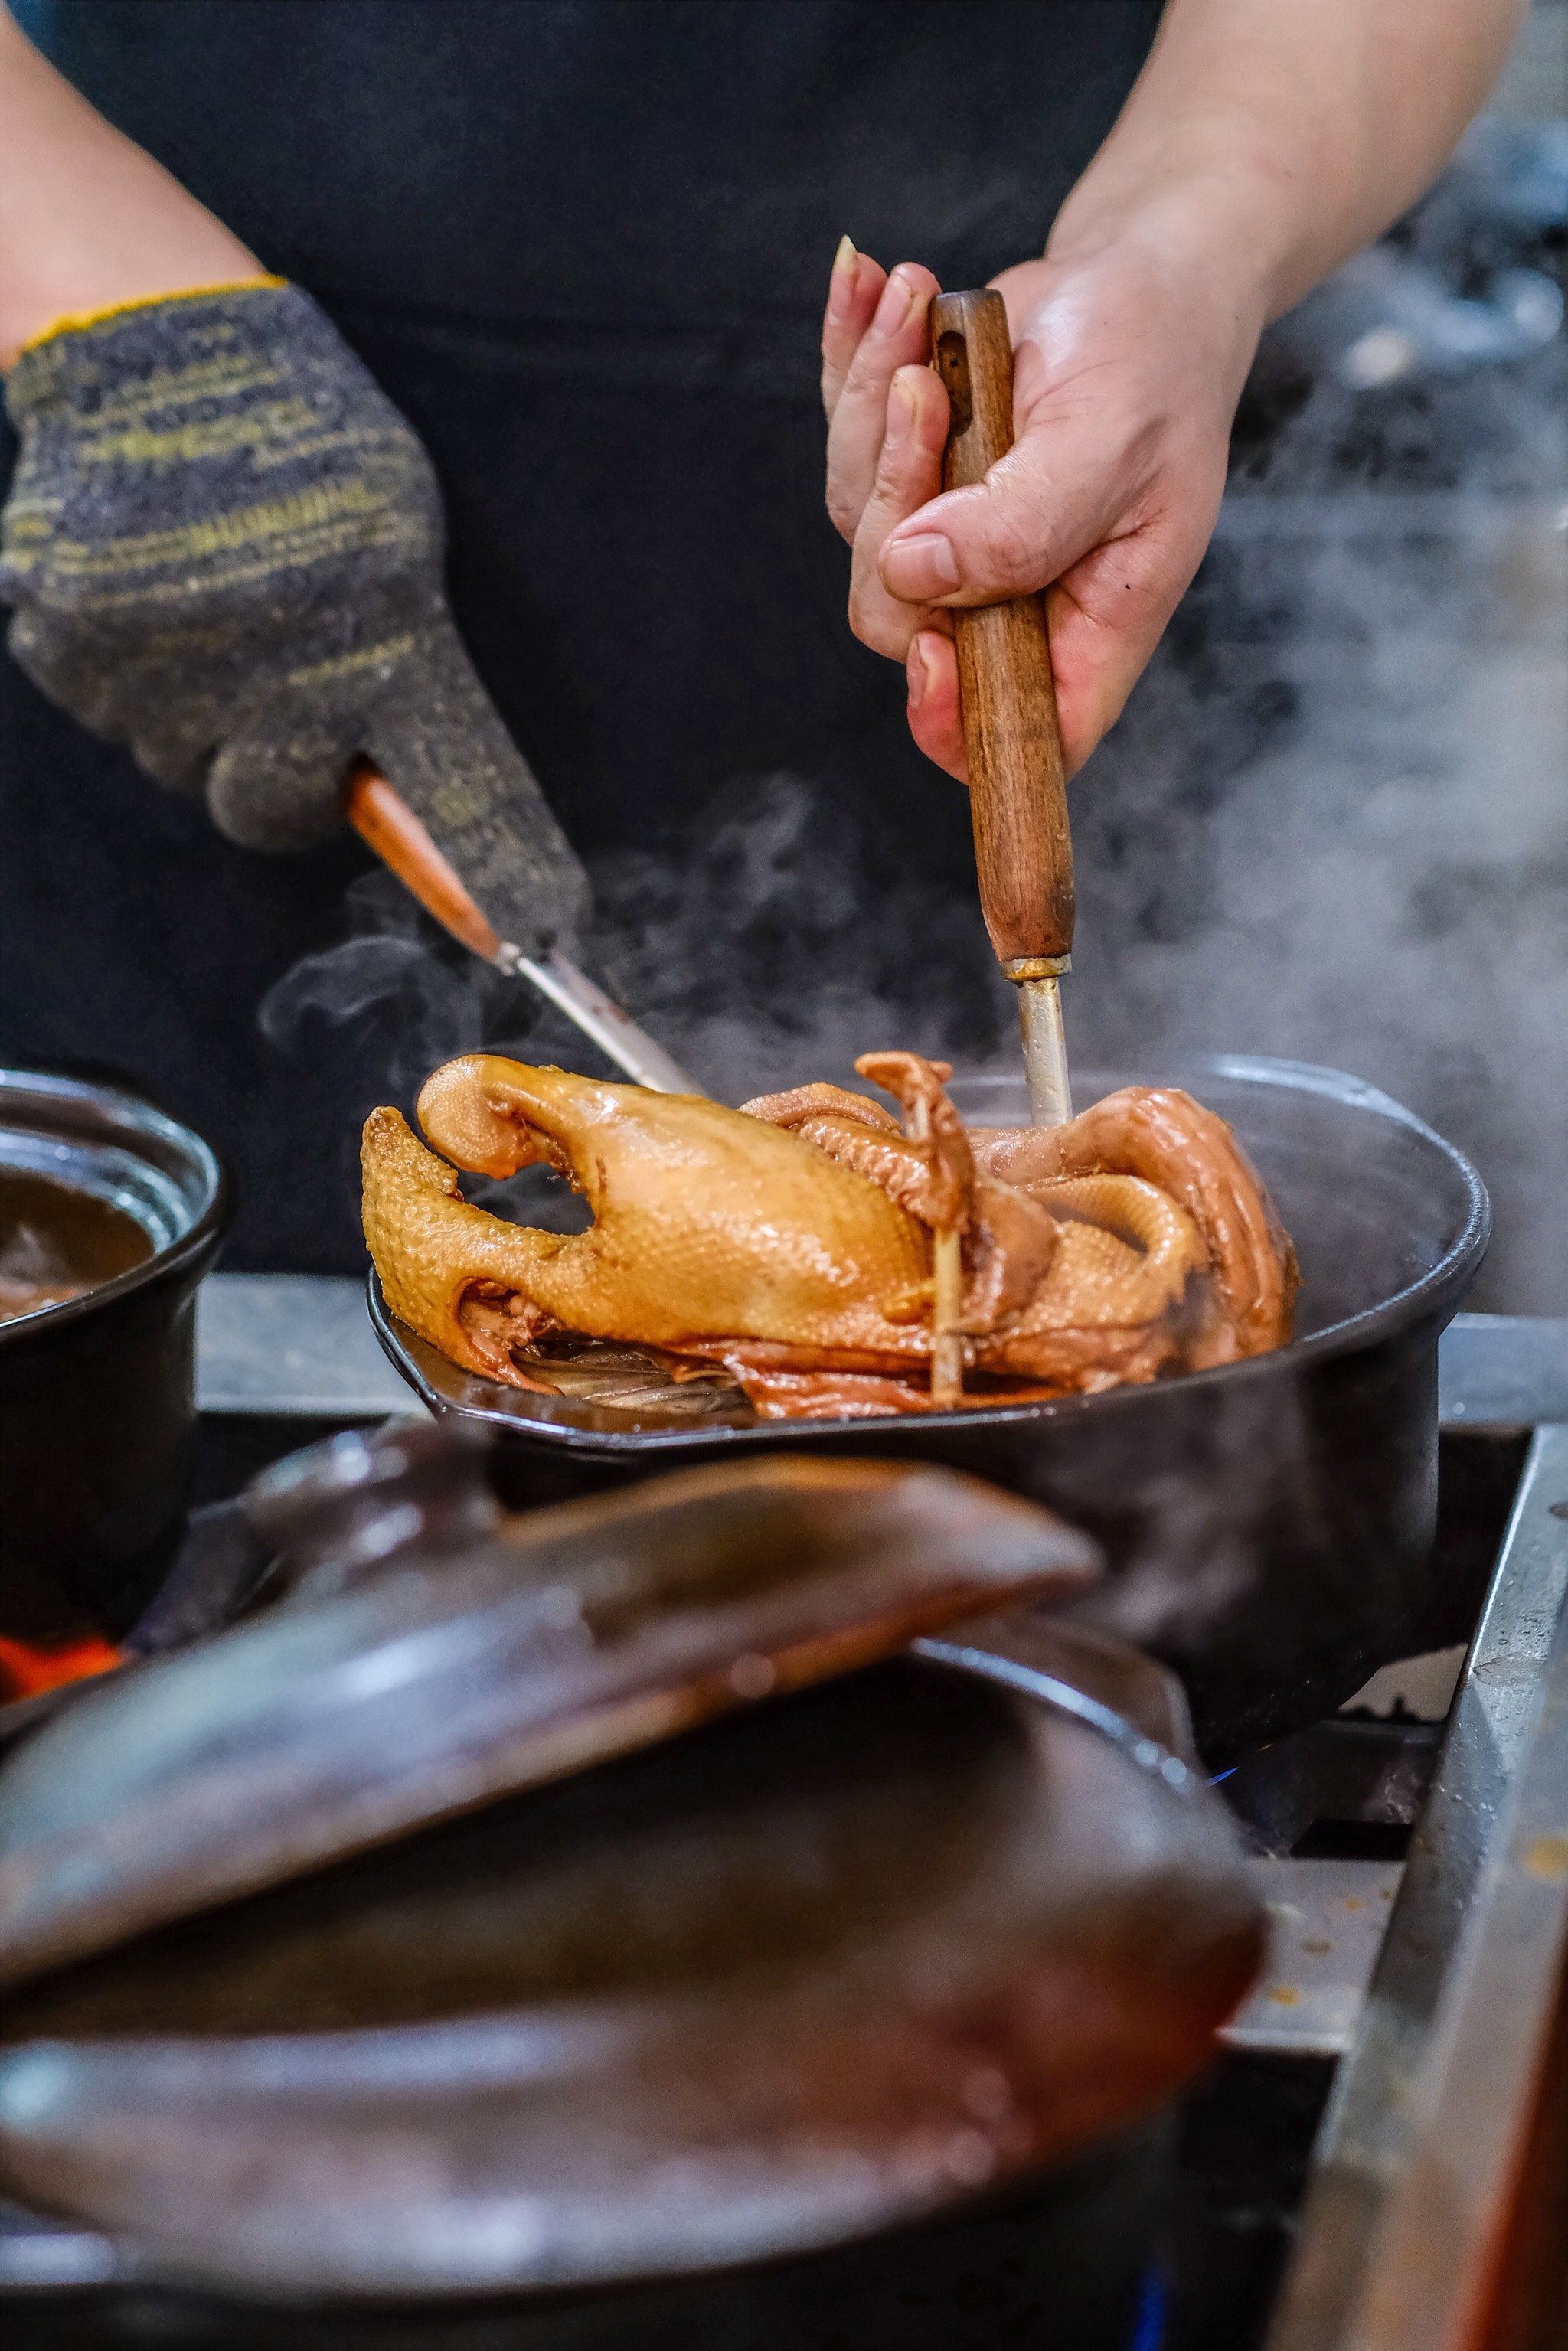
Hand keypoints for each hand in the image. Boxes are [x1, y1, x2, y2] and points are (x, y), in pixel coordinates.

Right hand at [0, 282, 588, 953]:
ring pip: (181, 764)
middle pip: (272, 810)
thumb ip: (412, 672)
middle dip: (279, 772)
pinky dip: (128, 670)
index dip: (498, 874)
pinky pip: (109, 711)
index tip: (540, 932)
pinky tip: (148, 587)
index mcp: (387, 630)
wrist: (154, 341)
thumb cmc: (303, 444)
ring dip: (199, 712)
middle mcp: (278, 665)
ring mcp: (163, 662)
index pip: (457, 789)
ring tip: (208, 598)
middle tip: (281, 690)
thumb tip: (411, 800)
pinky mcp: (67, 645)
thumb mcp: (400, 540)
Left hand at [821, 233, 1265, 781]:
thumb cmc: (1156, 359)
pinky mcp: (910, 477)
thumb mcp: (1108, 439)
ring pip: (858, 523)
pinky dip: (851, 356)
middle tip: (924, 387)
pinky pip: (847, 443)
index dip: (953, 718)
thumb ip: (1021, 524)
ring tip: (920, 303)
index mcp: (1086, 625)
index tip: (933, 646)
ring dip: (871, 404)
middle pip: (900, 616)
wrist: (1144, 276)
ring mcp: (951, 544)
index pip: (1012, 731)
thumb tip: (915, 571)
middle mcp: (1010, 600)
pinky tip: (871, 283)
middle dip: (895, 495)